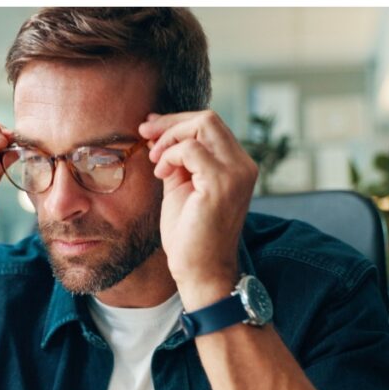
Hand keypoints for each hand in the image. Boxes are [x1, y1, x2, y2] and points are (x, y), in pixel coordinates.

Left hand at [137, 110, 257, 307]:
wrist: (199, 271)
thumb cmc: (189, 235)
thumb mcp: (181, 188)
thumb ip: (177, 161)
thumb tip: (160, 132)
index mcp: (237, 166)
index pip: (210, 125)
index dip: (177, 122)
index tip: (150, 129)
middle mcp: (243, 166)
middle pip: (208, 118)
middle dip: (171, 122)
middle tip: (144, 135)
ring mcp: (236, 174)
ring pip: (203, 125)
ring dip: (169, 139)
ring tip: (155, 162)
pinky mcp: (221, 184)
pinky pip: (191, 149)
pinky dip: (170, 155)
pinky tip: (161, 175)